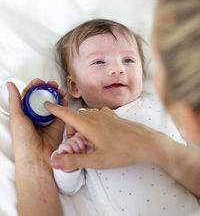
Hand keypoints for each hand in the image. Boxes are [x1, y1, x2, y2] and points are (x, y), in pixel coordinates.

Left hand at [8, 78, 66, 165]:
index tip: (40, 82)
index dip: (36, 85)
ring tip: (59, 91)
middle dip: (48, 88)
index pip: (30, 94)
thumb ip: (15, 99)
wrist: (37, 157)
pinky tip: (63, 99)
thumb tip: (9, 85)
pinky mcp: (58, 123)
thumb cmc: (23, 141)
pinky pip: (62, 110)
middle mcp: (36, 114)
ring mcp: (47, 119)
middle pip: (43, 96)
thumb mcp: (16, 117)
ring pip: (53, 101)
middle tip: (52, 85)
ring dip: (56, 94)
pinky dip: (64, 103)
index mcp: (25, 112)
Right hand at [45, 103, 165, 170]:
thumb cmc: (123, 152)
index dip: (56, 109)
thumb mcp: (97, 161)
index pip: (67, 114)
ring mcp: (107, 115)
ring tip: (85, 136)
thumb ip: (74, 160)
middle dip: (69, 123)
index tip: (46, 104)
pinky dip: (93, 118)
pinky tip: (98, 127)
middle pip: (76, 115)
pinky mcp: (115, 116)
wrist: (147, 143)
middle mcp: (96, 117)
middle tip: (72, 140)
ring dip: (81, 121)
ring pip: (87, 113)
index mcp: (89, 125)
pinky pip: (98, 113)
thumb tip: (54, 160)